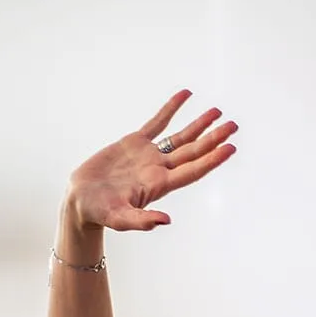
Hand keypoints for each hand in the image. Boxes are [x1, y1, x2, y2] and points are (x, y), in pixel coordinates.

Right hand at [64, 90, 237, 232]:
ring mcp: (149, 155)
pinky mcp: (134, 143)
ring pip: (180, 136)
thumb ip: (142, 221)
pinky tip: (185, 95)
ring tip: (218, 112)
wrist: (82, 201)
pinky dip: (171, 109)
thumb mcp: (120, 219)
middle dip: (214, 138)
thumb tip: (166, 221)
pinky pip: (157, 122)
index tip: (230, 147)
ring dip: (199, 125)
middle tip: (233, 126)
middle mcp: (159, 169)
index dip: (212, 159)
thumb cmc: (101, 213)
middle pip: (193, 151)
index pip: (193, 170)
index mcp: (160, 185)